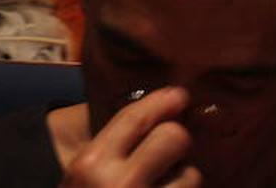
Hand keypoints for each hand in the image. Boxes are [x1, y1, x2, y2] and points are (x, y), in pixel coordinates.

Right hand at [61, 88, 200, 186]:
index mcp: (92, 165)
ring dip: (185, 179)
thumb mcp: (83, 175)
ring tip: (167, 186)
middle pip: (174, 138)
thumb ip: (111, 147)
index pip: (135, 118)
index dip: (162, 102)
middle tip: (172, 148)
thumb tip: (157, 114)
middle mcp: (120, 185)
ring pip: (192, 176)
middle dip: (177, 140)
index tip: (179, 96)